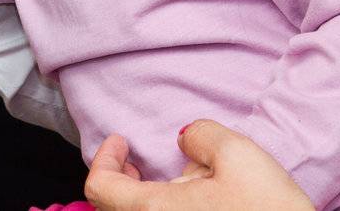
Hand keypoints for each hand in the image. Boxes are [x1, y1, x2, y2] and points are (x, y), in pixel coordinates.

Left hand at [83, 121, 314, 210]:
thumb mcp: (239, 154)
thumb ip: (200, 135)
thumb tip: (184, 141)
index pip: (100, 187)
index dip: (105, 157)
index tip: (121, 141)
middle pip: (117, 208)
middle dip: (125, 179)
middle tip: (136, 160)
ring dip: (150, 199)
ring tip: (184, 183)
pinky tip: (202, 204)